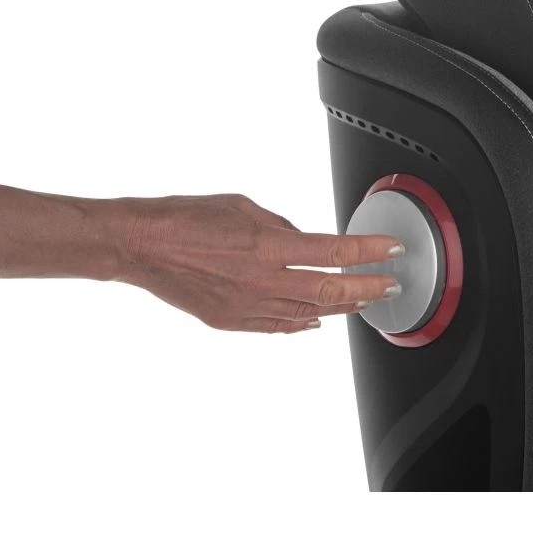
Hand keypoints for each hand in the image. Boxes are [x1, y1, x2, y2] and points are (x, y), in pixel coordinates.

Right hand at [115, 193, 402, 333]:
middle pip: (330, 291)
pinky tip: (318, 321)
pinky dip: (301, 324)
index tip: (391, 250)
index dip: (369, 252)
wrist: (140, 245)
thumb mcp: (242, 205)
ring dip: (340, 308)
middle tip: (390, 286)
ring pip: (307, 314)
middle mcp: (261, 280)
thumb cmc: (184, 217)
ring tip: (363, 301)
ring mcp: (246, 305)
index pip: (334, 252)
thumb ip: (279, 226)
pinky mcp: (230, 320)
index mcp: (267, 245)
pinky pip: (276, 327)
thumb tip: (301, 240)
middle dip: (367, 288)